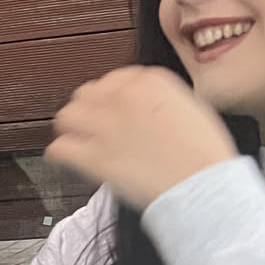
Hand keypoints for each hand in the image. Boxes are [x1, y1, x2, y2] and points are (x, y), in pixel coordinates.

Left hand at [44, 66, 236, 210]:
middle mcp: (122, 98)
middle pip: (87, 94)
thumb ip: (159, 100)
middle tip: (97, 126)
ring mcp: (104, 127)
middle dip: (91, 110)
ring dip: (72, 128)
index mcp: (150, 80)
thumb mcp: (190, 107)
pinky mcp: (92, 158)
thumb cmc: (204, 155)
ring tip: (81, 140)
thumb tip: (143, 107)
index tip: (116, 110)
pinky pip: (59, 149)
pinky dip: (62, 155)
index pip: (114, 79)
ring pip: (67, 117)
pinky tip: (71, 160)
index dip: (112, 97)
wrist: (202, 186)